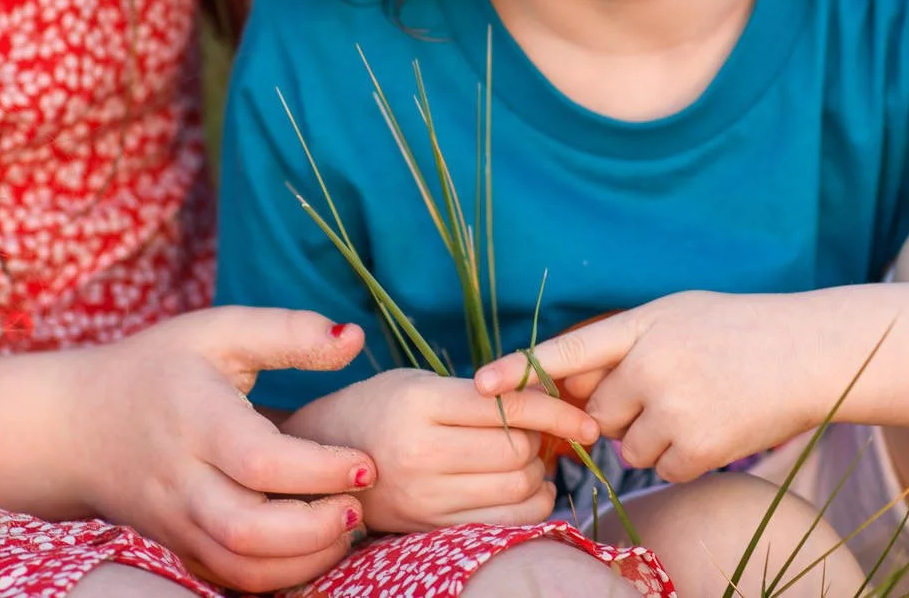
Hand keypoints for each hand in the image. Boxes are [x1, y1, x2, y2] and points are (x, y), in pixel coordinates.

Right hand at [66, 307, 376, 590]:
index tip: (365, 463)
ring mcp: (175, 522)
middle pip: (249, 529)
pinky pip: (228, 579)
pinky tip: (311, 547)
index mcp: (196, 421)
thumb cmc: (157, 370)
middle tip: (359, 505)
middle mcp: (181, 481)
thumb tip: (355, 339)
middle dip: (316, 528)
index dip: (322, 469)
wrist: (74, 427)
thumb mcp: (218, 332)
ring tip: (344, 529)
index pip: (262, 462)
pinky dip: (276, 575)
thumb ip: (288, 332)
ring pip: (240, 566)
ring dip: (304, 560)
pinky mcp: (178, 546)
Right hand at [281, 368, 599, 532]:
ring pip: (516, 491)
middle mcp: (421, 452)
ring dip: (538, 475)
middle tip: (539, 434)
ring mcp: (424, 496)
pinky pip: (502, 524)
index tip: (585, 419)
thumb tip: (551, 403)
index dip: (556, 413)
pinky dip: (528, 507)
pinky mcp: (429, 526)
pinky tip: (524, 490)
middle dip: (543, 443)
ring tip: (528, 460)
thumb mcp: (423, 382)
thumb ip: (481, 392)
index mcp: (421, 404)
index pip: (508, 409)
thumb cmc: (382, 406)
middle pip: (517, 452)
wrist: (323, 452)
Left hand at [474, 292, 854, 484]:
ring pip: (630, 448)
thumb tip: (578, 387)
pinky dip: (686, 459)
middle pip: (598, 414)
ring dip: (656, 439)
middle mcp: (652, 365)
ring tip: (703, 403)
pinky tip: (717, 427)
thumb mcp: (678, 315)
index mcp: (644, 325)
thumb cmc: (741, 330)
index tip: (481, 385)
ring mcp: (675, 407)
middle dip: (622, 415)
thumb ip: (627, 344)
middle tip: (672, 391)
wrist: (810, 352)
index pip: (569, 351)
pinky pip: (665, 469)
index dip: (521, 369)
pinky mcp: (699, 446)